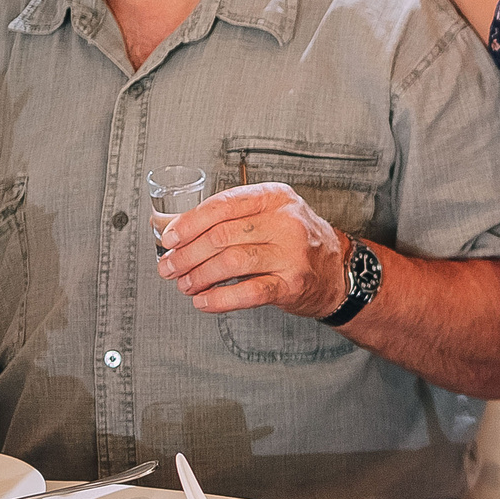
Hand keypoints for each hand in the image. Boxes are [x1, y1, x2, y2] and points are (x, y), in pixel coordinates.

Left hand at [158, 182, 350, 318]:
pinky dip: (220, 299)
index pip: (222, 205)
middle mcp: (286, 221)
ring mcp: (292, 254)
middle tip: (169, 267)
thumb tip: (162, 222)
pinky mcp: (293, 284)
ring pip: (232, 262)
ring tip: (184, 284)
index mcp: (274, 197)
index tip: (169, 239)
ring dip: (199, 276)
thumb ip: (215, 218)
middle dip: (187, 254)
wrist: (338, 271)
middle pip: (222, 235)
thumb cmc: (292, 241)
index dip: (189, 223)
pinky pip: (248, 292)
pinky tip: (204, 301)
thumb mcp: (262, 217)